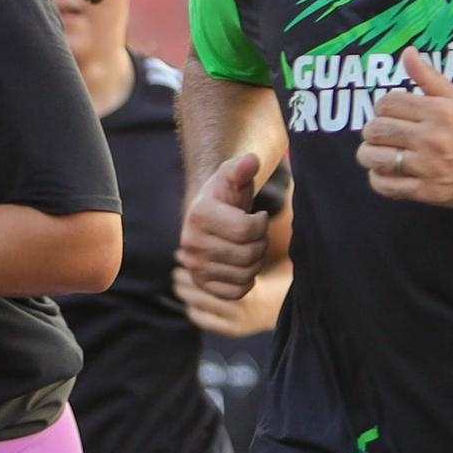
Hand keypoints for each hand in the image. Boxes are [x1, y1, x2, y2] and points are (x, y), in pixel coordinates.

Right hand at [178, 151, 280, 313]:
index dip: (261, 224)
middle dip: (261, 243)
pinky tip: (243, 264)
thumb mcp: (232, 176)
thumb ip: (242, 167)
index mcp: (199, 215)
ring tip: (251, 247)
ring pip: (245, 274)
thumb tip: (250, 161)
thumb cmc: (225, 195)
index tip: (258, 216)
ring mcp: (194, 267)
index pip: (246, 230)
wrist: (209, 217)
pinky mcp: (202, 284)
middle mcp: (191, 243)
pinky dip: (247, 280)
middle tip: (258, 235)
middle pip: (247, 255)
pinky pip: (236, 292)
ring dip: (257, 261)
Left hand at [357, 51, 452, 208]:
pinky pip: (385, 186)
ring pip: (374, 158)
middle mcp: (429, 138)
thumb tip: (407, 52)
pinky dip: (377, 178)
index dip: (381, 107)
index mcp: (436, 111)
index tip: (388, 113)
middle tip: (381, 133)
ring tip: (377, 152)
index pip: (387, 103)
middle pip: (376, 130)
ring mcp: (426, 167)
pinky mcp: (425, 191)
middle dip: (372, 130)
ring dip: (369, 154)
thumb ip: (428, 76)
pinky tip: (384, 172)